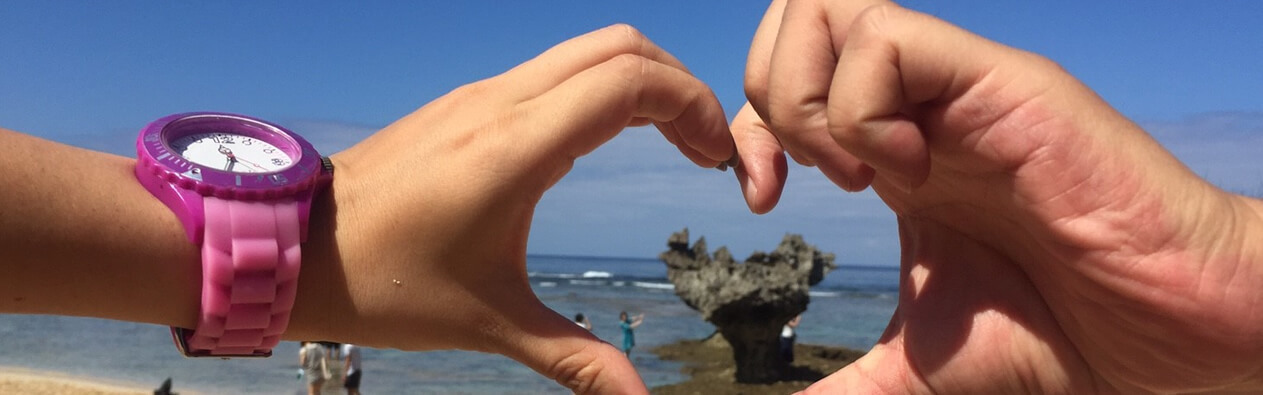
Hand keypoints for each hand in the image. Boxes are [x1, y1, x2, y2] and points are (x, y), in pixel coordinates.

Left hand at [293, 25, 732, 393]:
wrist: (289, 245)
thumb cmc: (383, 283)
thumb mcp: (490, 323)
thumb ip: (575, 359)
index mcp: (516, 147)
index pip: (631, 81)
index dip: (696, 107)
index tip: (715, 161)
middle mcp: (502, 103)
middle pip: (621, 46)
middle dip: (681, 87)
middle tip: (704, 149)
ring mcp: (481, 96)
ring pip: (587, 50)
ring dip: (642, 84)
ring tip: (670, 144)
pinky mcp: (466, 104)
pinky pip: (553, 71)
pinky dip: (601, 89)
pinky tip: (604, 145)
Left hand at [737, 1, 1262, 393]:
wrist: (1163, 335)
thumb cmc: (1055, 337)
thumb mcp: (918, 361)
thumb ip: (850, 382)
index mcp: (890, 151)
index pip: (781, 80)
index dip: (746, 131)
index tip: (765, 202)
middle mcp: (915, 107)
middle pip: (794, 19)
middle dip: (763, 95)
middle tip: (799, 178)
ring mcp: (954, 88)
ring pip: (829, 8)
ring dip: (808, 100)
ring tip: (856, 177)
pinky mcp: (997, 81)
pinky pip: (888, 39)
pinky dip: (862, 110)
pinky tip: (907, 174)